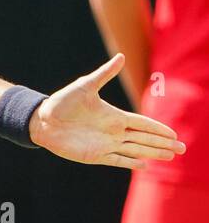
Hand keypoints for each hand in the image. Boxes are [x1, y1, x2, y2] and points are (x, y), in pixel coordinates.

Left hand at [29, 53, 185, 169]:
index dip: (159, 129)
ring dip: (153, 153)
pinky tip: (145, 166)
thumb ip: (104, 74)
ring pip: (136, 150)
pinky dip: (131, 163)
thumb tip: (121, 57)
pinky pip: (117, 160)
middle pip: (145, 139)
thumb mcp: (84, 86)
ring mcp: (105, 144)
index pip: (143, 124)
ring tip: (171, 156)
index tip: (174, 134)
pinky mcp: (94, 155)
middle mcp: (113, 131)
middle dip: (164, 144)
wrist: (41, 120)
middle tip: (182, 149)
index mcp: (114, 116)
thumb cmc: (61, 102)